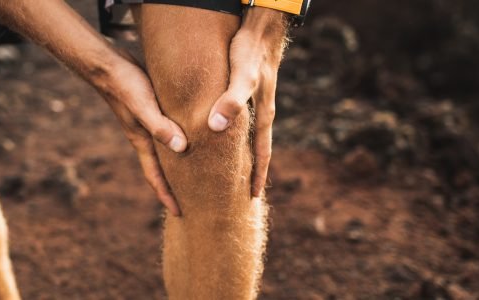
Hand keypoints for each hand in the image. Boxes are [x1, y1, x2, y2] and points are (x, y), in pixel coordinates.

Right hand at [98, 54, 186, 215]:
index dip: (167, 196)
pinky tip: (193, 137)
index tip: (180, 214)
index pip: (155, 177)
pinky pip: (169, 132)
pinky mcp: (153, 110)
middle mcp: (145, 137)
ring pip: (167, 151)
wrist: (107, 63)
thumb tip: (182, 149)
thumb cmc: (125, 84)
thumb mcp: (144, 105)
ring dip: (179, 164)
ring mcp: (148, 124)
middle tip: (194, 201)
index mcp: (142, 141)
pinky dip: (180, 141)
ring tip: (199, 173)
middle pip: (162, 169)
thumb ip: (160, 126)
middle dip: (175, 186)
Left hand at [207, 8, 287, 197]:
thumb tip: (215, 127)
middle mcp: (261, 111)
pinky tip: (224, 135)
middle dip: (251, 171)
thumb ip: (230, 101)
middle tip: (241, 194)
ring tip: (232, 171)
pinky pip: (241, 120)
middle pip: (257, 149)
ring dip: (243, 154)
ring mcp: (256, 102)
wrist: (261, 28)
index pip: (263, 153)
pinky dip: (235, 134)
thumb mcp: (241, 77)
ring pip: (249, 135)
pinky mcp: (246, 91)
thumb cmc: (250, 51)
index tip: (253, 197)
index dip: (258, 176)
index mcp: (263, 115)